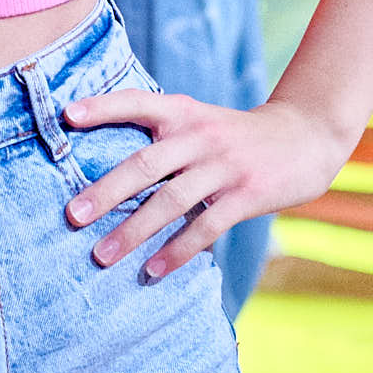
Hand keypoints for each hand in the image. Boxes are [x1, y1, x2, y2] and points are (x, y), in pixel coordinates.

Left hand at [60, 89, 354, 278]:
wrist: (306, 136)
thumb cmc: (236, 136)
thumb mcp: (200, 121)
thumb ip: (162, 137)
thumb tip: (105, 173)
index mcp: (184, 112)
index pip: (137, 102)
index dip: (103, 107)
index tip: (66, 116)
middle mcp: (200, 135)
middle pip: (146, 163)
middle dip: (106, 190)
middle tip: (71, 215)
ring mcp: (224, 166)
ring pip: (171, 200)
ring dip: (134, 230)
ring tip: (101, 255)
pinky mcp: (246, 195)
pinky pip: (206, 226)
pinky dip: (176, 251)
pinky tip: (152, 271)